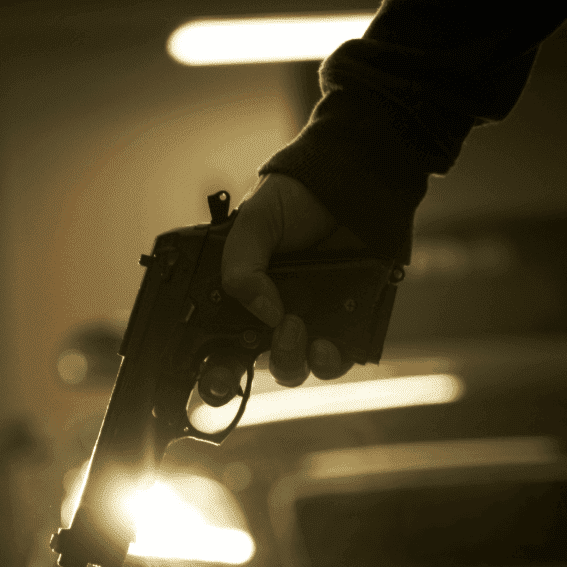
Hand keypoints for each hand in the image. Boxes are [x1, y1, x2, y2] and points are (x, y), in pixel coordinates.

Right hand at [221, 173, 353, 385]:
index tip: (219, 380)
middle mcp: (275, 316)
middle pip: (265, 364)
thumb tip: (266, 314)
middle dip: (270, 359)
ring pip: (299, 367)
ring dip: (296, 361)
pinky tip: (328, 344)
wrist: (348, 186)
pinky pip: (338, 359)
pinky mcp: (346, 323)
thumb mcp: (254, 222)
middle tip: (282, 329)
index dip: (217, 370)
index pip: (222, 345)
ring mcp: (312, 321)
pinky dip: (332, 360)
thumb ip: (242, 265)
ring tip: (301, 328)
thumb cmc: (295, 199)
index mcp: (243, 296)